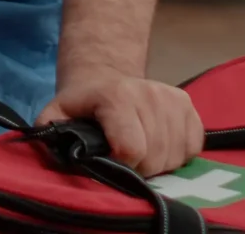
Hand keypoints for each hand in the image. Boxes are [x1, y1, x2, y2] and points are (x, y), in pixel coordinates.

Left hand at [39, 76, 203, 177]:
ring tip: (138, 151)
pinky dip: (177, 155)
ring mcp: (173, 99)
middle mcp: (150, 94)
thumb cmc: (82, 103)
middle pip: (155, 157)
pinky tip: (158, 145)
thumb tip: (53, 152)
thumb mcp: (57, 114)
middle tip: (122, 158)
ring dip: (158, 164)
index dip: (120, 165)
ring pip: (175, 156)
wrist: (105, 76)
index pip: (132, 149)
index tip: (109, 162)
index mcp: (117, 97)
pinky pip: (192, 148)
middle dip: (138, 167)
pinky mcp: (189, 106)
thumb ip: (51, 132)